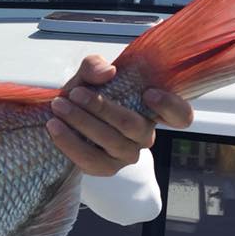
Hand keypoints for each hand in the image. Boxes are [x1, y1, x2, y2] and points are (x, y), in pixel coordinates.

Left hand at [47, 55, 193, 175]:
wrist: (61, 120)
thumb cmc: (84, 96)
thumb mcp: (87, 76)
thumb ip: (95, 66)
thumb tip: (107, 72)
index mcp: (150, 110)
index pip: (181, 115)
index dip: (171, 106)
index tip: (148, 93)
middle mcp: (144, 135)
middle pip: (133, 125)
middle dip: (101, 107)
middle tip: (74, 93)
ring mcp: (126, 155)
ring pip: (111, 141)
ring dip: (82, 122)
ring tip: (58, 107)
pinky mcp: (106, 169)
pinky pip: (90, 159)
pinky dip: (69, 142)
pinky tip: (54, 126)